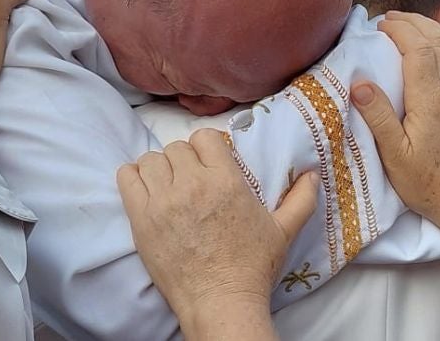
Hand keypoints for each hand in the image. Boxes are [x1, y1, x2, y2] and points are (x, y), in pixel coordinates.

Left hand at [117, 129, 316, 334]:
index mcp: (226, 180)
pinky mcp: (141, 219)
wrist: (220, 301)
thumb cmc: (252, 267)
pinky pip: (126, 178)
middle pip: (176, 148)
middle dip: (183, 161)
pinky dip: (133, 178)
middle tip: (190, 181)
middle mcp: (193, 185)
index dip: (205, 148)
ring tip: (167, 187)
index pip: (203, 138)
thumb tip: (312, 175)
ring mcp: (163, 201)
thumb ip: (301, 199)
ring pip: (150, 160)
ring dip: (158, 169)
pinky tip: (146, 191)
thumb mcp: (284, 230)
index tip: (209, 165)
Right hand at [351, 12, 439, 282]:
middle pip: (439, 42)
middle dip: (416, 23)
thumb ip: (378, 117)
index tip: (381, 24)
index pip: (419, 51)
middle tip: (392, 17)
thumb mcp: (393, 156)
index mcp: (431, 102)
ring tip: (413, 23)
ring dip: (434, 30)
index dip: (401, 30)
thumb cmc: (425, 182)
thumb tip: (360, 83)